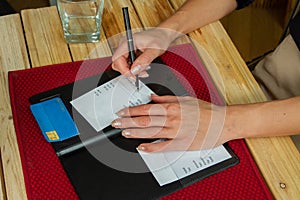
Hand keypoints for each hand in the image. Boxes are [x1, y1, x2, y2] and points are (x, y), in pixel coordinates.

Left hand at [111, 95, 230, 151]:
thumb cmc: (205, 110)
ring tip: (124, 133)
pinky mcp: (182, 144)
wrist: (222, 122)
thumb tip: (152, 97)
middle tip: (115, 123)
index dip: (131, 111)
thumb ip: (166, 98)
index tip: (122, 112)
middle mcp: (172, 119)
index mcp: (172, 107)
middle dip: (128, 122)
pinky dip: (152, 148)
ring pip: (151, 132)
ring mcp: (176, 132)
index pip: (146, 109)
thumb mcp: (185, 98)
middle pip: (145, 121)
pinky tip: (142, 147)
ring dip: (135, 133)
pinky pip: (163, 147)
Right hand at [112, 27, 181, 75]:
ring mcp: (127, 50)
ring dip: (132, 71)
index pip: (117, 58)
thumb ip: (144, 60)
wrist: (163, 35)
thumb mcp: (154, 49)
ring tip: (144, 70)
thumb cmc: (159, 38)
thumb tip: (135, 70)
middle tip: (140, 74)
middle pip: (117, 63)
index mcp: (128, 42)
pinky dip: (134, 69)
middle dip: (128, 71)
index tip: (133, 75)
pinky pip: (127, 65)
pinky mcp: (130, 54)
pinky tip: (142, 67)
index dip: (123, 69)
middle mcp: (125, 45)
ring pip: (122, 65)